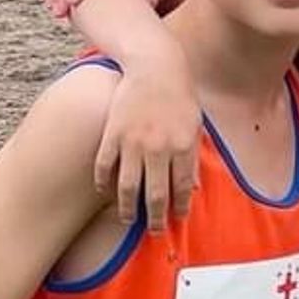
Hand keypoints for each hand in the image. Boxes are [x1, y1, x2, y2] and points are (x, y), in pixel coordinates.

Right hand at [97, 62, 201, 231]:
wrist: (155, 66)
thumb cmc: (179, 96)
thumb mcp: (195, 125)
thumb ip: (192, 156)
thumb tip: (193, 188)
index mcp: (182, 146)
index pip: (181, 188)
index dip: (179, 207)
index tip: (177, 219)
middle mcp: (157, 148)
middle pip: (154, 195)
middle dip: (155, 218)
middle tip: (155, 232)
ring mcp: (132, 141)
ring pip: (127, 187)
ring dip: (127, 209)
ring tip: (128, 220)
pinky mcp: (112, 134)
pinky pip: (104, 166)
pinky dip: (103, 183)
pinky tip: (105, 193)